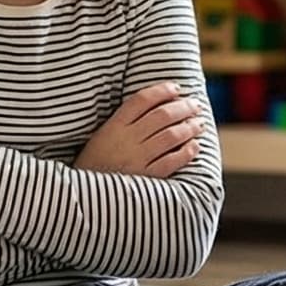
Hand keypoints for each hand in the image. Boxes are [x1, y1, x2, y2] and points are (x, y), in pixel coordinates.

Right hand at [76, 82, 206, 177]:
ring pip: (170, 136)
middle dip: (183, 107)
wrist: (85, 198)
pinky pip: (171, 162)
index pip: (141, 100)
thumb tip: (155, 107)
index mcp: (113, 127)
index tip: (176, 88)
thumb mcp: (101, 137)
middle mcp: (125, 140)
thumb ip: (122, 122)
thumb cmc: (95, 165)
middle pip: (161, 115)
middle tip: (196, 105)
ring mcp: (136, 159)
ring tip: (199, 124)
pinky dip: (186, 152)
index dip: (162, 90)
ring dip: (189, 128)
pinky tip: (194, 147)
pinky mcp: (144, 178)